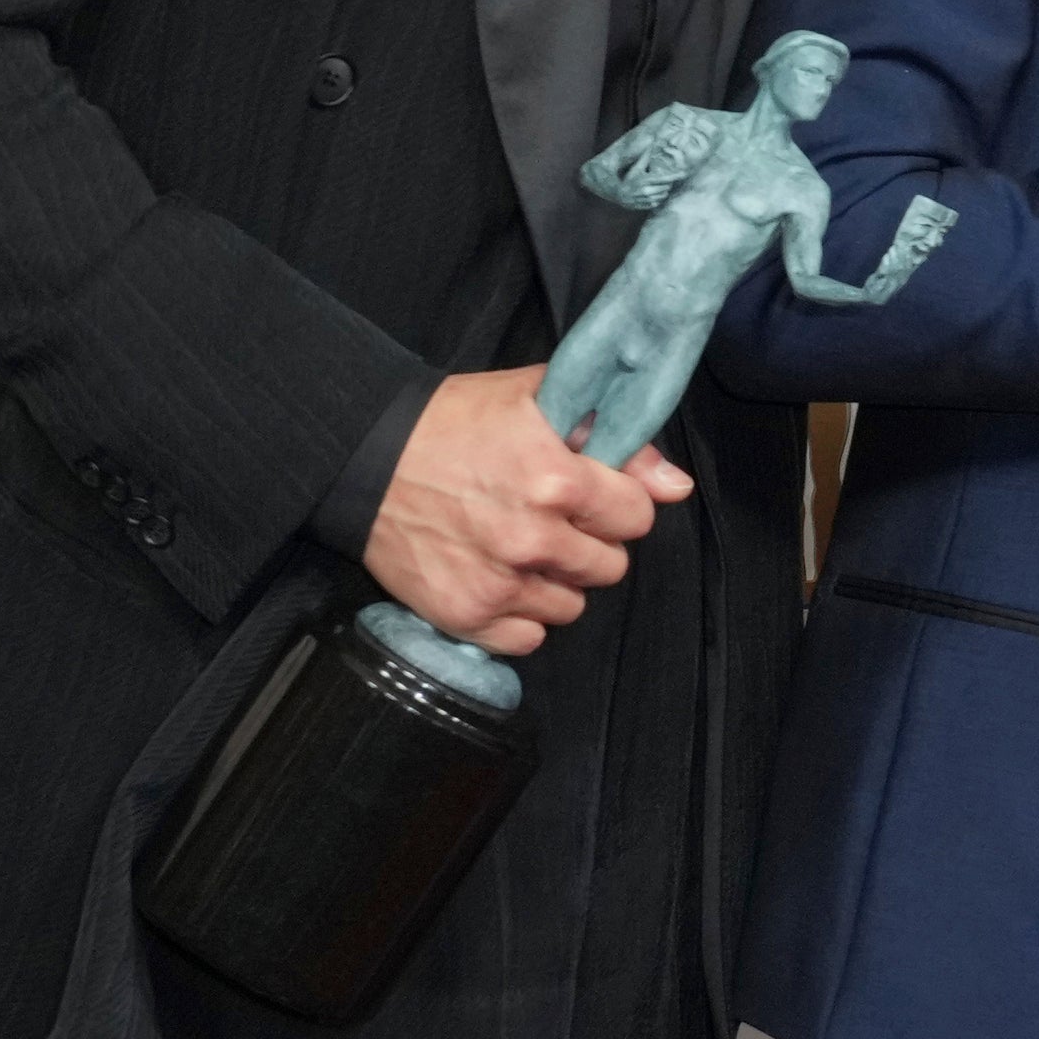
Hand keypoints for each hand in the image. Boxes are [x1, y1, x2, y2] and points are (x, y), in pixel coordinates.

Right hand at [362, 366, 680, 654]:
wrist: (361, 456)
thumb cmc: (454, 422)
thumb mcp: (538, 401)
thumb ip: (615, 439)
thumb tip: (676, 487)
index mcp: (557, 479)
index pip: (638, 517)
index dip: (618, 503)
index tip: (591, 494)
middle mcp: (531, 538)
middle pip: (610, 567)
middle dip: (589, 544)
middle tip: (549, 520)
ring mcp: (497, 582)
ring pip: (572, 606)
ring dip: (555, 582)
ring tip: (518, 548)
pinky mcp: (465, 615)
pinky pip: (529, 637)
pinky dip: (519, 615)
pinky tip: (497, 577)